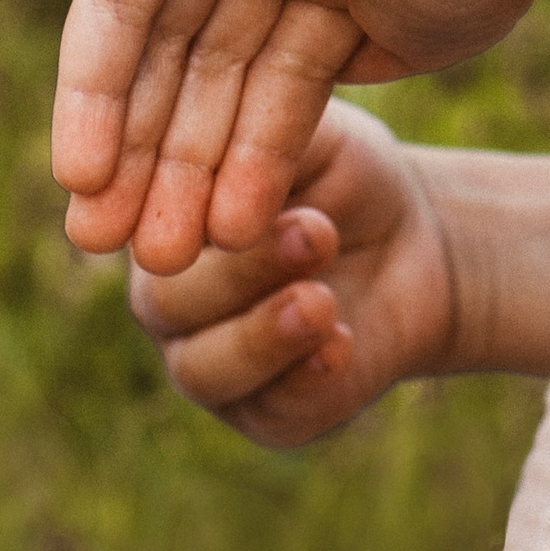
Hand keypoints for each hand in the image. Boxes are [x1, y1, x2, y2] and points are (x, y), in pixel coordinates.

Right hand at [129, 98, 454, 448]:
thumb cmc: (338, 173)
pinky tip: (342, 343)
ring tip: (319, 301)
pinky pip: (273, 410)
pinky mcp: (268, 412)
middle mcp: (168, 303)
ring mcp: (209, 362)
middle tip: (311, 233)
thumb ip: (262, 138)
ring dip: (263, 336)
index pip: (140, 227)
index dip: (174, 211)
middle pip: (168, 302)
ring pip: (205, 370)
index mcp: (157, 229)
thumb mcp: (307, 137)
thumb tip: (232, 146)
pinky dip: (306, 378)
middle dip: (239, 271)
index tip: (234, 188)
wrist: (408, 242)